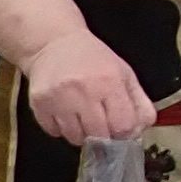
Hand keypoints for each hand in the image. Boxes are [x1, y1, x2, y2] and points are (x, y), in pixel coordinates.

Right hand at [23, 28, 154, 144]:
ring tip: (81, 116)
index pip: (123, 126)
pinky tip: (64, 112)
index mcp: (110, 81)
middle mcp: (83, 90)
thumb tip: (142, 129)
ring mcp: (59, 98)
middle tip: (101, 123)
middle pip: (99, 136)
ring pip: (75, 138)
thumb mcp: (124, 73)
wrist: (54, 43)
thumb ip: (139, 102)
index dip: (124, 133)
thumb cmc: (93, 60)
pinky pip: (54, 132)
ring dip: (81, 133)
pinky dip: (60, 129)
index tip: (120, 129)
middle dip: (103, 136)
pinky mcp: (39, 104)